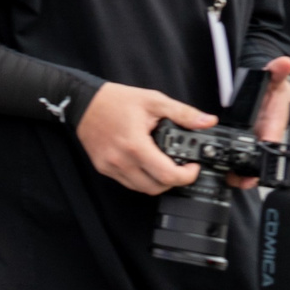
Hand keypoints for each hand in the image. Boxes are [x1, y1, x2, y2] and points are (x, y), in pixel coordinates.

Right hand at [76, 82, 208, 194]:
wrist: (82, 102)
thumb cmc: (114, 100)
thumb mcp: (153, 101)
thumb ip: (183, 113)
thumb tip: (207, 121)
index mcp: (135, 145)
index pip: (167, 175)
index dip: (187, 176)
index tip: (192, 167)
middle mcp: (121, 160)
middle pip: (156, 187)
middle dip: (174, 181)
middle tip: (181, 168)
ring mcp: (110, 166)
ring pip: (142, 188)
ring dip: (158, 182)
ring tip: (164, 166)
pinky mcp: (103, 167)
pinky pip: (128, 182)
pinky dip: (141, 179)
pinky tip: (145, 164)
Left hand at [234, 58, 289, 188]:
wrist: (266, 92)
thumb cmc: (274, 90)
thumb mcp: (274, 79)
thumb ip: (277, 71)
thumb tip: (285, 62)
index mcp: (274, 122)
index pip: (273, 136)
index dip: (266, 147)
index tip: (259, 154)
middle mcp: (265, 134)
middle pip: (261, 157)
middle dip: (251, 169)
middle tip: (241, 179)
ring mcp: (254, 140)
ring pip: (250, 162)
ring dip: (242, 173)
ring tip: (231, 180)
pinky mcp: (244, 143)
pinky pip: (239, 159)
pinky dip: (233, 169)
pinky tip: (225, 175)